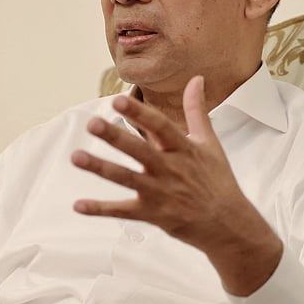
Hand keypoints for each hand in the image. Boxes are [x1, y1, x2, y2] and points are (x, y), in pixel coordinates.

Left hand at [70, 75, 281, 294]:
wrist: (228, 224)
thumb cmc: (217, 181)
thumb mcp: (209, 143)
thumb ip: (197, 110)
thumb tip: (196, 79)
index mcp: (184, 149)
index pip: (160, 126)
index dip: (139, 113)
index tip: (117, 99)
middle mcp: (170, 169)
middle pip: (139, 151)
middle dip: (115, 137)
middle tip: (92, 123)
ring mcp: (160, 193)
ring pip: (126, 179)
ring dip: (100, 168)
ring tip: (76, 157)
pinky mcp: (152, 214)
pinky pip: (122, 211)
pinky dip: (100, 209)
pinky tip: (78, 205)